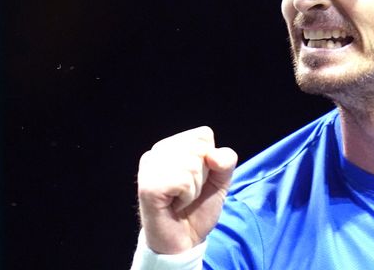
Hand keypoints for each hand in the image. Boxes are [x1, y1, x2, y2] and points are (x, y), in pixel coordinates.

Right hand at [137, 126, 237, 253]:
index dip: (210, 160)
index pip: (204, 134)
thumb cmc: (198, 207)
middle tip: (187, 191)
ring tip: (180, 198)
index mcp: (172, 144)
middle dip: (202, 175)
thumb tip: (214, 156)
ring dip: (194, 188)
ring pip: (192, 164)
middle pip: (199, 149)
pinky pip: (183, 181)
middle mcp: (157, 151)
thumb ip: (226, 161)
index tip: (197, 178)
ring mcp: (149, 167)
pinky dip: (186, 196)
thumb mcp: (221, 180)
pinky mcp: (147, 186)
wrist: (184, 240)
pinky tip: (174, 204)